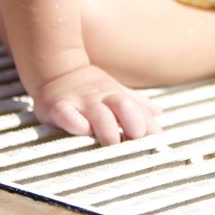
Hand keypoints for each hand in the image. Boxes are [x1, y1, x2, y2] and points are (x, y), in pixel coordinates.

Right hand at [31, 65, 161, 145]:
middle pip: (125, 107)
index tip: (151, 146)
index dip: (150, 131)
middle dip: (133, 129)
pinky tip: (82, 132)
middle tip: (131, 145)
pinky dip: (78, 127)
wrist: (55, 69)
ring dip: (109, 134)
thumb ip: (137, 105)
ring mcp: (81, 102)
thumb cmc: (89, 87)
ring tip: (110, 145)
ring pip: (101, 116)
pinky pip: (70, 117)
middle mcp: (101, 98)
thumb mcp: (116, 92)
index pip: (141, 114)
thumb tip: (159, 113)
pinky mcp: (59, 107)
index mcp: (118, 96)